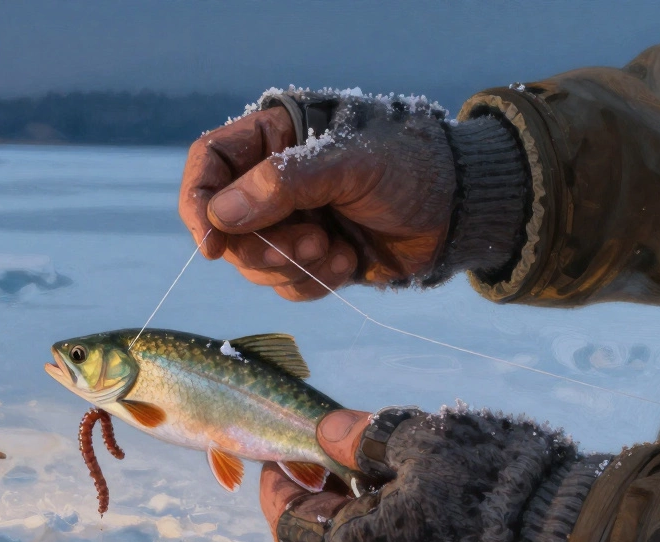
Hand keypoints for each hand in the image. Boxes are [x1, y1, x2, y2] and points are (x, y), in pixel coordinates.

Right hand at [179, 97, 456, 300]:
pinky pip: (286, 285)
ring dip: (295, 266)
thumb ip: (285, 182)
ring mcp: (289, 222)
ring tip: (339, 251)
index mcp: (273, 138)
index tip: (212, 245)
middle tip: (310, 244)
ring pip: (253, 262)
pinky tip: (351, 263)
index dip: (200, 204)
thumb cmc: (411, 167)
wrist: (460, 213)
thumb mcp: (350, 163)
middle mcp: (271, 181)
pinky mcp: (309, 259)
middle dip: (263, 248)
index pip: (209, 165)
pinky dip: (315, 282)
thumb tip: (222, 215)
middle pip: (225, 225)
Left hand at [263, 405, 589, 541]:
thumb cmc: (494, 486)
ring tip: (392, 479)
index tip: (290, 453)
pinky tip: (425, 512)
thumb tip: (322, 429)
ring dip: (364, 525)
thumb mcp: (423, 440)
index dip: (283, 484)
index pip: (290, 523)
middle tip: (343, 459)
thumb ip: (362, 437)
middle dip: (326, 501)